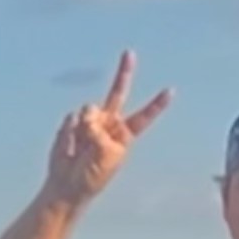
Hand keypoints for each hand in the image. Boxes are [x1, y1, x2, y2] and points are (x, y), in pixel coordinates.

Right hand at [44, 51, 170, 207]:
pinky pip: (72, 118)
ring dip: (85, 126)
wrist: (67, 185)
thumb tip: (86, 112)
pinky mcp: (73, 123)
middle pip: (118, 93)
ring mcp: (90, 122)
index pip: (144, 116)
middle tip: (130, 53)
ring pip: (89, 109)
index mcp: (123, 136)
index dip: (156, 105)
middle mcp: (109, 124)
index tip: (170, 91)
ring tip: (83, 148)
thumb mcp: (106, 156)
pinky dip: (71, 131)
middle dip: (124, 73)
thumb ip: (99, 131)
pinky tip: (71, 146)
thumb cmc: (92, 177)